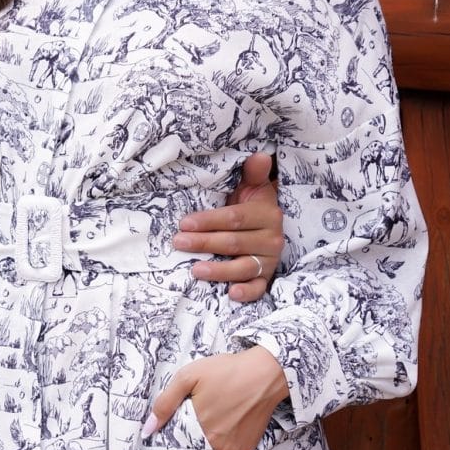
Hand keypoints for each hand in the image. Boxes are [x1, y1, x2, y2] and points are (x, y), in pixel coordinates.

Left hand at [145, 346, 288, 449]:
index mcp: (202, 432)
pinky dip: (218, 446)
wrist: (265, 373)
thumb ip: (165, 403)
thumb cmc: (226, 372)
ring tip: (206, 419)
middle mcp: (219, 448)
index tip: (171, 422)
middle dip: (186, 439)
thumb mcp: (188, 378)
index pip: (176, 444)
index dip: (170, 434)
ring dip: (202, 444)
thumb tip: (148, 428)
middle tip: (191, 416)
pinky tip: (218, 425)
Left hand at [174, 152, 283, 301]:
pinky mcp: (268, 276)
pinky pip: (260, 288)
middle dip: (205, 243)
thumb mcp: (252, 186)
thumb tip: (258, 155)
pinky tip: (231, 294)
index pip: (235, 218)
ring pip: (244, 267)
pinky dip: (247, 293)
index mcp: (266, 214)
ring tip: (195, 270)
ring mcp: (270, 260)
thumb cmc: (250, 204)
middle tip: (178, 243)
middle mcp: (271, 238)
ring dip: (220, 270)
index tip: (184, 223)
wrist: (266, 224)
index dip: (209, 220)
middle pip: (234, 242)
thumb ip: (252, 173)